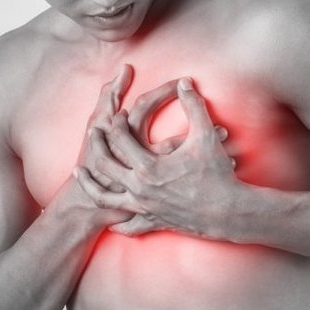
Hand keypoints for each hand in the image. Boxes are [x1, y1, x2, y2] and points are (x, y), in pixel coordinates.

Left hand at [74, 77, 235, 237]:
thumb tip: (185, 83)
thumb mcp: (206, 136)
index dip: (117, 122)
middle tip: (94, 133)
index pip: (120, 138)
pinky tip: (110, 215)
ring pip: (105, 198)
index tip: (118, 114)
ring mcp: (143, 208)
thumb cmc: (218, 174)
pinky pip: (127, 226)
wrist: (228, 212)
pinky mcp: (152, 222)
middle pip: (105, 164)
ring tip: (81, 173)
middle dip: (97, 146)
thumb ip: (193, 106)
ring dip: (90, 184)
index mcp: (149, 165)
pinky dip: (116, 221)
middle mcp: (140, 188)